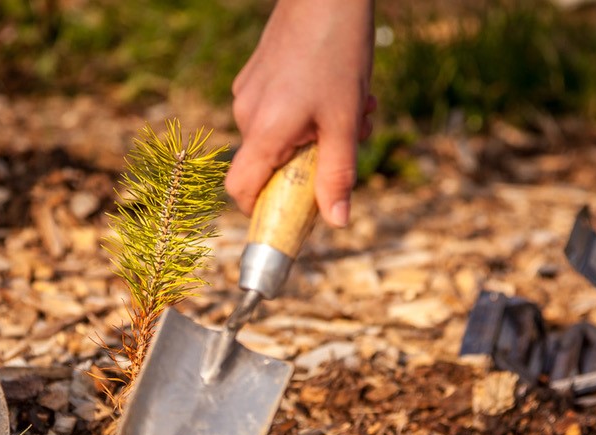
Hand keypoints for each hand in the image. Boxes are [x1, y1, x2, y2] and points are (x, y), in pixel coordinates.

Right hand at [227, 0, 375, 227]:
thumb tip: (337, 222)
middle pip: (270, 163)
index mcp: (264, 131)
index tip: (290, 213)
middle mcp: (247, 114)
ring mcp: (249, 92)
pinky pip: (278, 110)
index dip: (260, 210)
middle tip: (352, 137)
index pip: (241, 190)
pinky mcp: (256, 74)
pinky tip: (335, 85)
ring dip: (318, 132)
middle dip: (312, 162)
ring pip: (280, 135)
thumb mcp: (346, 120)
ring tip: (355, 104)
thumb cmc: (337, 51)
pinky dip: (307, 111)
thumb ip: (338, 174)